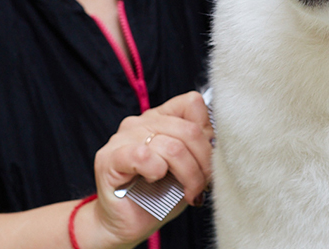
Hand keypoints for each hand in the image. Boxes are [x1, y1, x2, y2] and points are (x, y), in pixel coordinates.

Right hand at [81, 91, 214, 247]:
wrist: (126, 224)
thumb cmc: (158, 197)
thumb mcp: (188, 168)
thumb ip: (199, 147)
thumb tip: (219, 140)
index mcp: (161, 119)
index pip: (192, 104)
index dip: (207, 132)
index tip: (209, 161)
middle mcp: (141, 122)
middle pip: (188, 129)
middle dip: (204, 163)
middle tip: (203, 185)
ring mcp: (123, 138)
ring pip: (172, 146)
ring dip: (187, 174)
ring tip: (187, 191)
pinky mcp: (109, 158)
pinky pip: (143, 155)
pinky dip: (157, 171)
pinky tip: (155, 180)